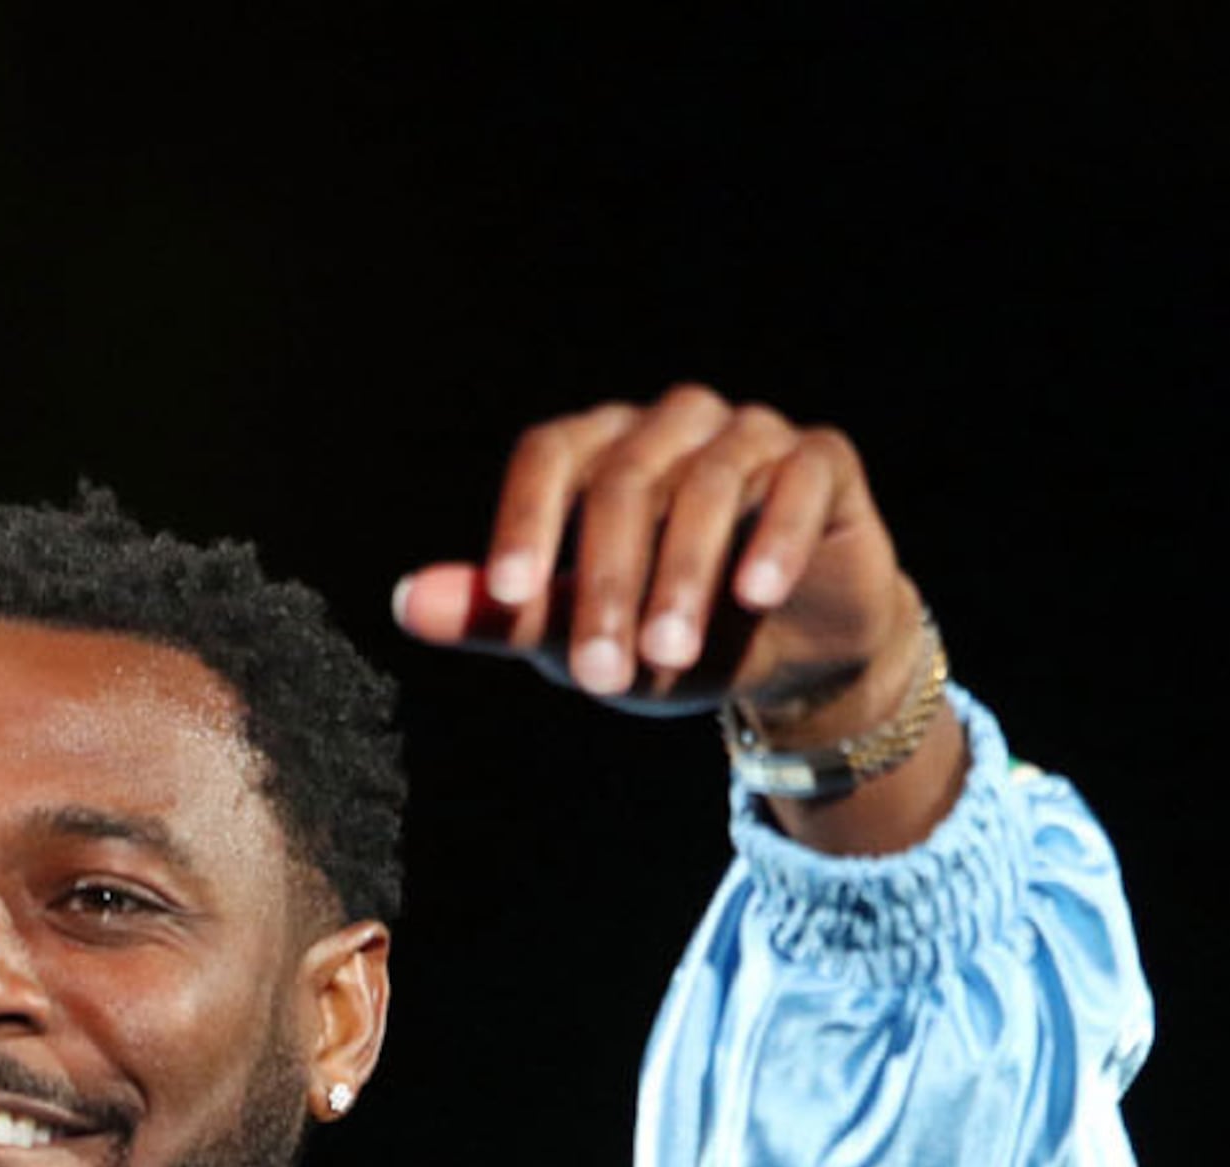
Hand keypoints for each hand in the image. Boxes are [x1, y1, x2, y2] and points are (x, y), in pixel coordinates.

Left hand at [390, 387, 958, 849]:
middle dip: (608, 584)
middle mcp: (672, 426)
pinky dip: (777, 538)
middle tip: (600, 676)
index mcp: (600, 452)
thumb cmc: (667, 640)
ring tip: (669, 658)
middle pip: (625, 481)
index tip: (511, 598)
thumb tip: (405, 602)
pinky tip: (757, 596)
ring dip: (684, 577)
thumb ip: (504, 617)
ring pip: (709, 483)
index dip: (526, 521)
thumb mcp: (580, 640)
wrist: (791, 662)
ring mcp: (751, 434)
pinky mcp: (823, 460)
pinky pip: (800, 480)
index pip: (549, 456)